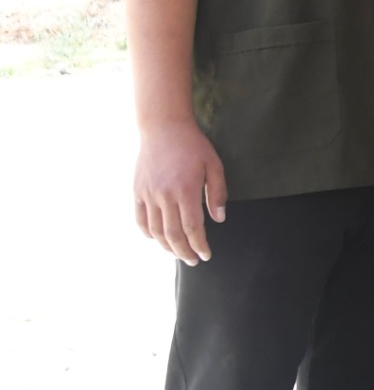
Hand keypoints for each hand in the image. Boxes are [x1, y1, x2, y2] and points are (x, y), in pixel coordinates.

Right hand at [136, 121, 226, 264]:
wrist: (163, 129)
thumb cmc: (193, 146)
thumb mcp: (214, 165)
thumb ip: (217, 194)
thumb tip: (219, 219)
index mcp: (186, 191)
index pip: (193, 228)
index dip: (199, 245)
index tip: (206, 255)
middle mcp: (164, 196)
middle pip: (173, 235)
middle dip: (184, 252)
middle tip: (193, 261)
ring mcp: (148, 195)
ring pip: (155, 231)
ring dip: (167, 246)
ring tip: (178, 253)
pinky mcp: (137, 192)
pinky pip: (140, 219)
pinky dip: (148, 233)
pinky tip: (158, 239)